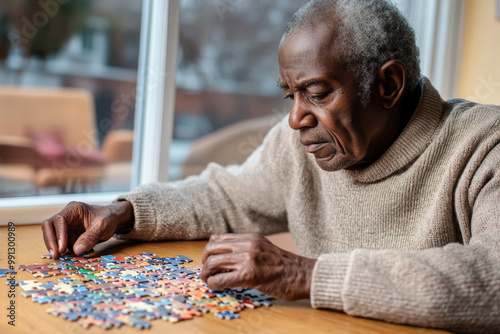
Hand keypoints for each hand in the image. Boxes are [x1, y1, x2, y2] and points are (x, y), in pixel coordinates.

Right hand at [41, 201, 133, 258]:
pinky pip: (60, 242)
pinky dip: (62, 249)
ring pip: (51, 234)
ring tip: (60, 257)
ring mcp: (66, 225)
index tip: (62, 248)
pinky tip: (71, 254)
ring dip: (54, 246)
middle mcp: (67, 215)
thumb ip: (90, 237)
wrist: (113, 219)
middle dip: (50, 241)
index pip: (59, 219)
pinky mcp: (68, 234)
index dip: (58, 234)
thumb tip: (76, 250)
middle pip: (49, 226)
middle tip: (56, 255)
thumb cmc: (108, 218)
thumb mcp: (103, 226)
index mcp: (74, 209)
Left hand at [201, 233, 315, 299]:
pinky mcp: (249, 275)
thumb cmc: (285, 266)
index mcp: (250, 238)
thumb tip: (226, 256)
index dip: (209, 251)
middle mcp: (247, 244)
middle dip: (204, 263)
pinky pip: (221, 279)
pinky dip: (214, 284)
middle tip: (206, 273)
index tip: (210, 261)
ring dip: (206, 275)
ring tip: (209, 281)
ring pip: (212, 264)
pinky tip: (218, 288)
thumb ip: (247, 248)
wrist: (303, 275)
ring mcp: (248, 259)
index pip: (217, 238)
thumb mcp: (264, 248)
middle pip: (211, 249)